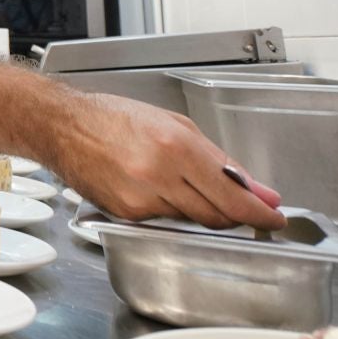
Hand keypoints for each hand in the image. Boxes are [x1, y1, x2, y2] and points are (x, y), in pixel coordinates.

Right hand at [53, 94, 285, 229]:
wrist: (63, 127)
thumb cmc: (116, 118)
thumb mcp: (176, 125)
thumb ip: (219, 160)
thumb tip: (257, 190)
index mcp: (176, 148)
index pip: (231, 196)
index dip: (259, 213)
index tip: (274, 218)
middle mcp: (159, 177)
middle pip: (216, 215)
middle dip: (236, 215)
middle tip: (247, 208)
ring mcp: (140, 200)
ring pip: (191, 220)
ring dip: (202, 208)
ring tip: (187, 184)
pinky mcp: (126, 215)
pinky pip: (164, 220)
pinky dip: (172, 209)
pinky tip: (159, 188)